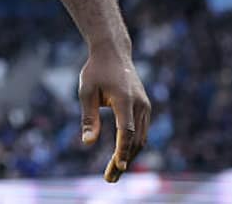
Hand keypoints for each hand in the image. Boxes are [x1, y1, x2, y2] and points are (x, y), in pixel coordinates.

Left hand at [77, 44, 150, 182]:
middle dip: (124, 161)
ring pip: (141, 138)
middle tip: (110, 179)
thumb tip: (88, 142)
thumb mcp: (86, 91)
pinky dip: (133, 146)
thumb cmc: (96, 71)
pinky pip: (141, 131)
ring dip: (129, 156)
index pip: (126, 130)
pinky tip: (121, 157)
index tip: (118, 166)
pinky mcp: (144, 107)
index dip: (122, 150)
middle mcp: (139, 104)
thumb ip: (89, 117)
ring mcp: (144, 106)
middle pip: (135, 140)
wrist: (113, 53)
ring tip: (114, 172)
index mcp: (124, 99)